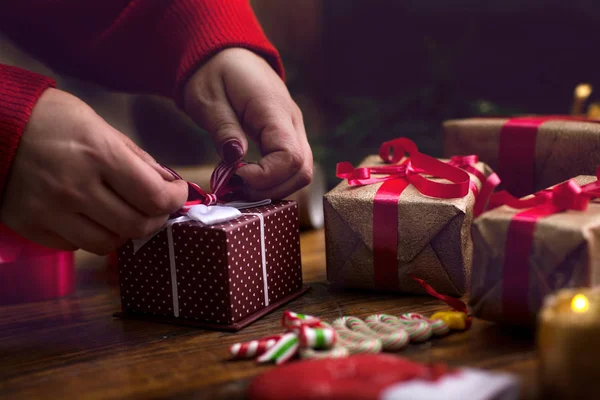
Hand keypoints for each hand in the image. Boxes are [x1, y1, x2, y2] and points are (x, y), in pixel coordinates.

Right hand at [0, 88, 187, 254]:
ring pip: (108, 244)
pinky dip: (92, 235)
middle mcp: (76, 187)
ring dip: (124, 231)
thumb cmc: (52, 119)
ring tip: (123, 213)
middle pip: (136, 226)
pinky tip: (90, 216)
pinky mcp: (30, 225)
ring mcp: (50, 210)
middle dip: (156, 218)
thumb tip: (168, 184)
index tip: (177, 193)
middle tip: (156, 207)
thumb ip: (138, 159)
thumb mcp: (101, 126)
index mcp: (99, 154)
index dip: (174, 199)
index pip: (153, 196)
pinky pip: (76, 246)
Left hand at [183, 48, 312, 199]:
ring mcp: (294, 130)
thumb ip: (223, 128)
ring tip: (240, 187)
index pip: (290, 157)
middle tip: (236, 188)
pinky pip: (291, 168)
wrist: (227, 54)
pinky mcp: (288, 138)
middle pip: (302, 170)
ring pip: (301, 173)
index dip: (266, 176)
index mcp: (274, 109)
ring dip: (273, 189)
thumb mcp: (208, 99)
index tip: (236, 175)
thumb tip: (235, 158)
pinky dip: (273, 181)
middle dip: (270, 189)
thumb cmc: (214, 73)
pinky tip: (248, 181)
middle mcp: (292, 122)